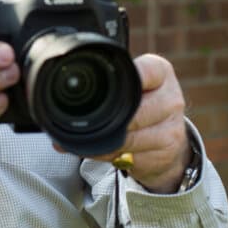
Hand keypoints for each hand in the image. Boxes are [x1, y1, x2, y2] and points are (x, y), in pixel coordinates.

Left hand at [88, 54, 190, 192]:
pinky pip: (129, 155)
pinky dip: (109, 155)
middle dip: (110, 121)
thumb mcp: (131, 87)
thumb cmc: (142, 105)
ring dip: (104, 142)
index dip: (127, 79)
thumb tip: (55, 113)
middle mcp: (170, 98)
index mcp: (159, 72)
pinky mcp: (168, 150)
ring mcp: (172, 126)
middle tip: (89, 121)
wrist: (169, 139)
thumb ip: (106, 88)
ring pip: (129, 137)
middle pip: (135, 111)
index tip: (110, 89)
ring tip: (90, 139)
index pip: (145, 71)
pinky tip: (104, 151)